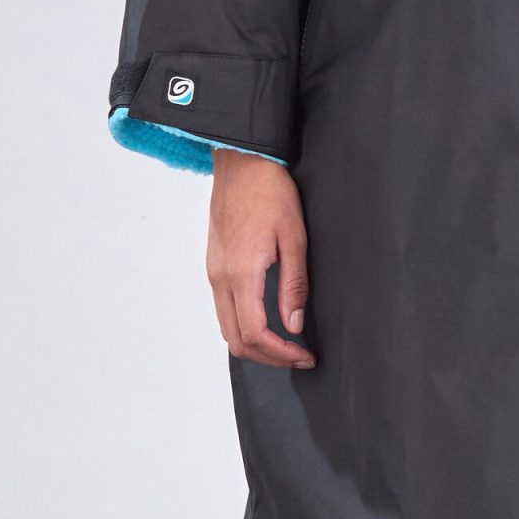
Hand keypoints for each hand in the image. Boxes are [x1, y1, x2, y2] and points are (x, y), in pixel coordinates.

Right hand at [206, 153, 314, 368]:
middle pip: (236, 339)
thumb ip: (294, 285)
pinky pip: (223, 309)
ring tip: (285, 343)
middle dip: (268, 356)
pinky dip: (243, 325)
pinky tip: (267, 321)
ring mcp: (213, 271)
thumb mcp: (294, 238)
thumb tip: (294, 325)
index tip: (305, 356)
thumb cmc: (270, 192)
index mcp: (240, 272)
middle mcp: (220, 277)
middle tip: (297, 357)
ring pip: (226, 327)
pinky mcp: (214, 264)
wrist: (242, 162)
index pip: (255, 333)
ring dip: (254, 343)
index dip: (281, 353)